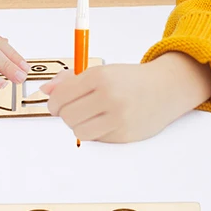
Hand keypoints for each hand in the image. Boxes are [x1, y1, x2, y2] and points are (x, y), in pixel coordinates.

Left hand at [39, 52, 210, 142]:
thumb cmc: (129, 79)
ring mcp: (118, 118)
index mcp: (99, 76)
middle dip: (65, 114)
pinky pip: (96, 139)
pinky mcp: (125, 135)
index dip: (53, 103)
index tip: (55, 104)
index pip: (61, 96)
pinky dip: (95, 132)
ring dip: (78, 126)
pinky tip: (105, 121)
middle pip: (67, 116)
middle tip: (73, 110)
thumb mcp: (101, 71)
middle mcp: (109, 96)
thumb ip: (70, 80)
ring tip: (88, 117)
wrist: (165, 88)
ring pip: (79, 131)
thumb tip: (45, 91)